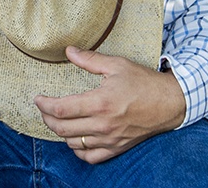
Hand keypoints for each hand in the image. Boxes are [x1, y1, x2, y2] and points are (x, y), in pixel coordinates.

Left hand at [33, 46, 186, 163]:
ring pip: (73, 144)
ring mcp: (110, 139)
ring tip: (59, 120)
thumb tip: (68, 51)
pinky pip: (90, 157)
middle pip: (62, 129)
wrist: (169, 103)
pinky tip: (76, 138)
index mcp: (100, 103)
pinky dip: (78, 150)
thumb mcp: (117, 65)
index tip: (38, 98)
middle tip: (44, 108)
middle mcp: (103, 125)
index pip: (61, 109)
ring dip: (61, 133)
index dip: (44, 105)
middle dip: (47, 118)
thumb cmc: (144, 82)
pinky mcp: (117, 148)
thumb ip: (89, 60)